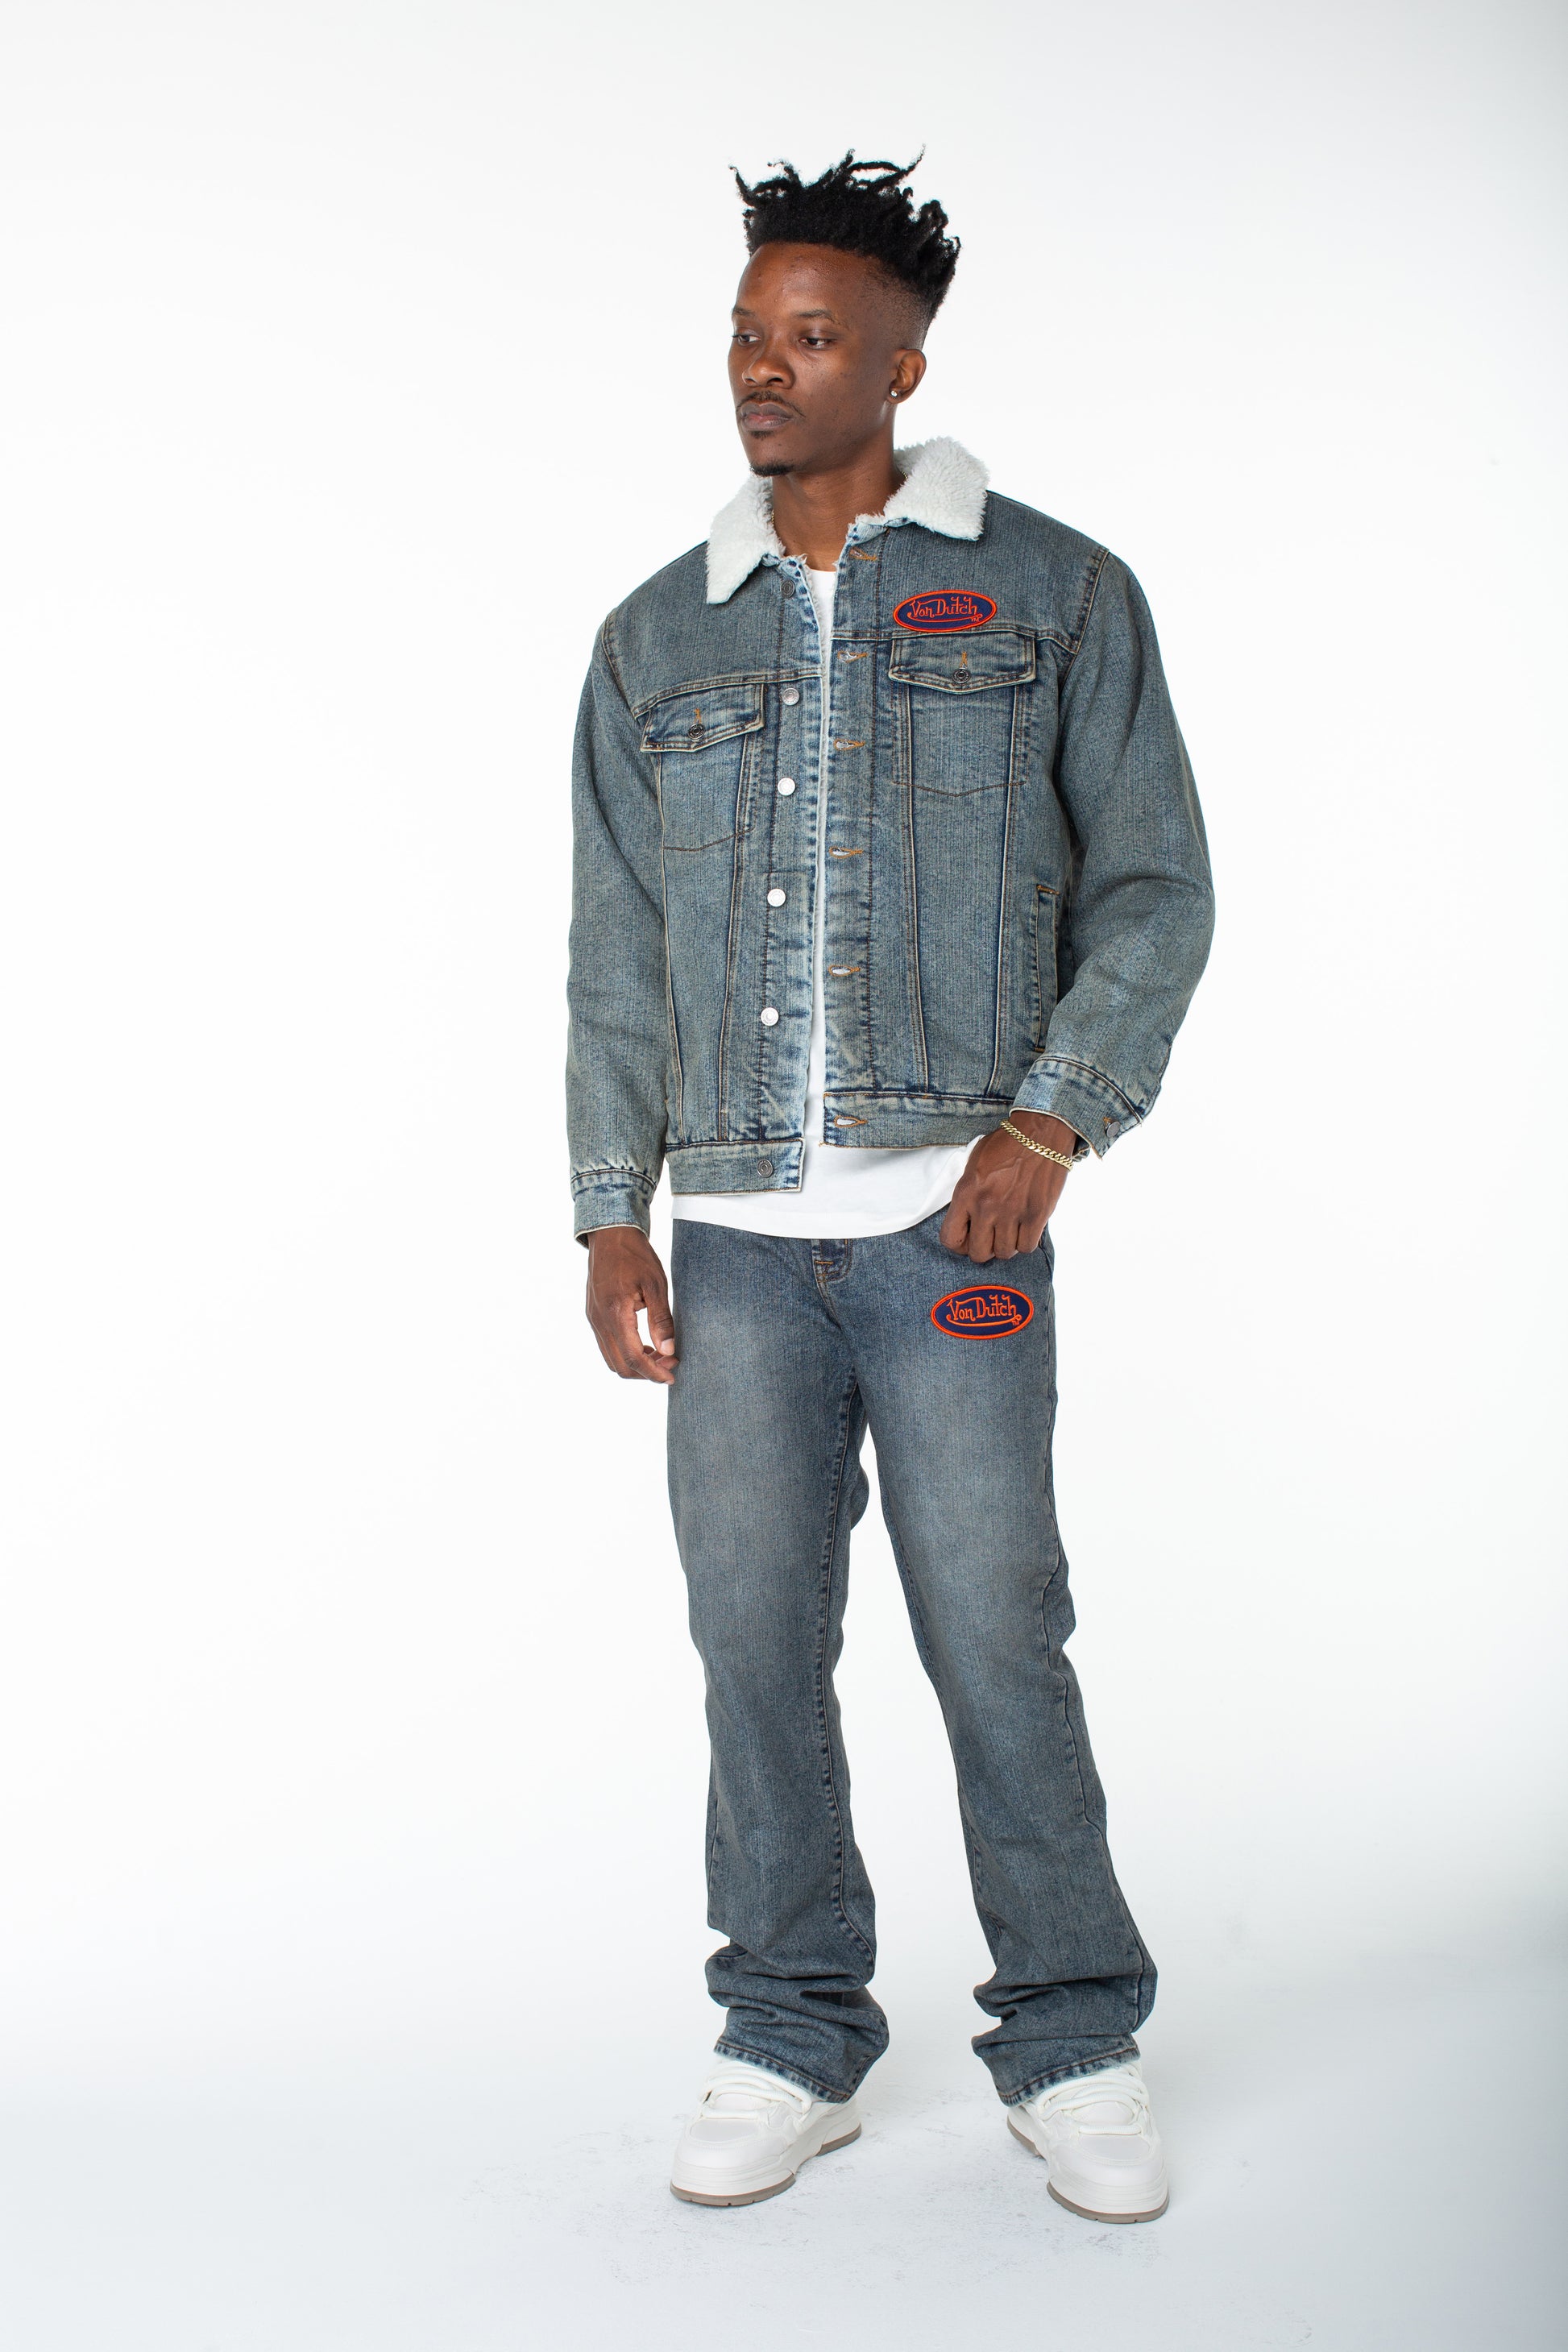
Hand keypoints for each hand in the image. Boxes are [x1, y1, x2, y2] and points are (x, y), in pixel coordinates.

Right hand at [585, 1227, 677, 1382]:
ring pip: (611, 1358)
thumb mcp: (656, 1285)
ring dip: (635, 1364)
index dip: (653, 1372)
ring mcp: (593, 1319)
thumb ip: (661, 1320)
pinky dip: (625, 1352)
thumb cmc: (635, 1255)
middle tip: (670, 1363)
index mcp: (615, 1313)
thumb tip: (667, 1351)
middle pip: (620, 1365)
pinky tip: (644, 1343)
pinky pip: (606, 1345)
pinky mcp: (593, 1315)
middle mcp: (599, 1320)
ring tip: (659, 1354)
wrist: (610, 1235)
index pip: (633, 1357)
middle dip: (646, 1372)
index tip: (671, 1376)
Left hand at [938, 1113, 1080, 1262]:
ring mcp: (1012, 1213)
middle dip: (983, 1249)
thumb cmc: (1007, 1143)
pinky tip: (1025, 1229)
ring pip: (1003, 1253)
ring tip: (1009, 1231)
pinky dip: (1025, 1242)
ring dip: (1005, 1245)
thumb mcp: (974, 1162)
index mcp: (966, 1193)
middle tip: (990, 1237)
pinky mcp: (1036, 1215)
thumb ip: (967, 1192)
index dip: (958, 1245)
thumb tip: (965, 1216)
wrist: (1040, 1132)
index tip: (966, 1240)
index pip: (950, 1239)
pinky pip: (1026, 1247)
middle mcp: (986, 1207)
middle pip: (978, 1253)